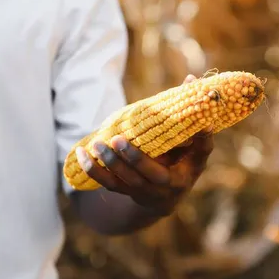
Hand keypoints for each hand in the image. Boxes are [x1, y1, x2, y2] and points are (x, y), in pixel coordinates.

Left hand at [74, 75, 213, 219]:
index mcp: (181, 176)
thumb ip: (192, 116)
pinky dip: (92, 170)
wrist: (166, 198)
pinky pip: (106, 184)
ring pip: (122, 182)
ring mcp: (140, 192)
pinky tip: (81, 154)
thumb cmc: (184, 164)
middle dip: (132, 159)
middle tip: (117, 139)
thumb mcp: (196, 149)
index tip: (182, 134)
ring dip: (108, 164)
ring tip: (97, 144)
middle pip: (145, 177)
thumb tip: (191, 79)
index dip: (188, 148)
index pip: (188, 161)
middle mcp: (160, 189)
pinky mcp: (124, 191)